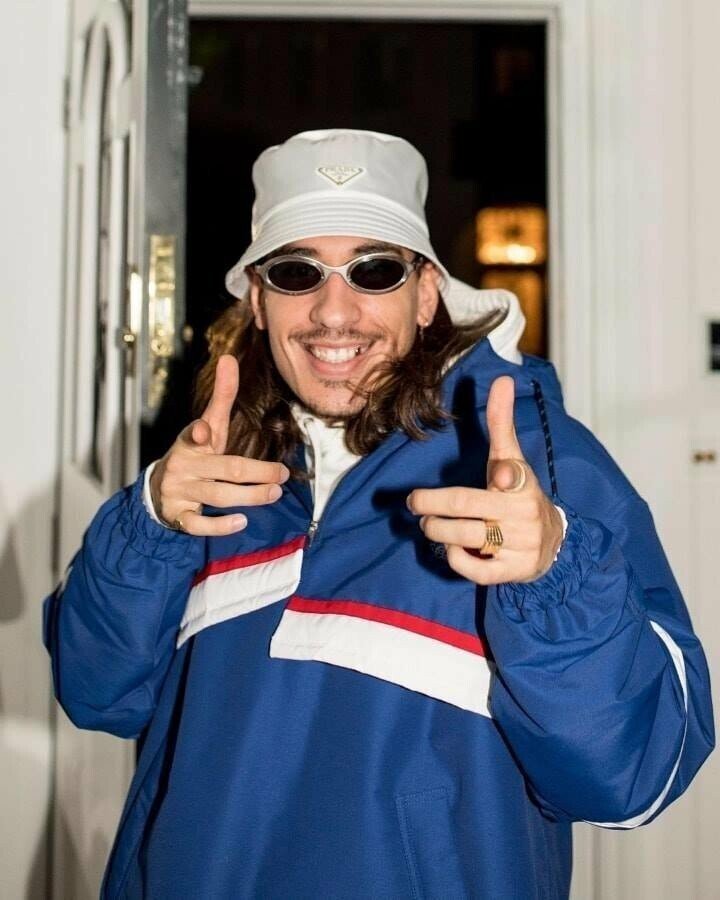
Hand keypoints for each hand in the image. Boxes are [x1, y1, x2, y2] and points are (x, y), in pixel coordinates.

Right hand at [149, 354, 289, 535]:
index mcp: (192, 442)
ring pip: (217, 497)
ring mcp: (180, 492)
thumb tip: (229, 358)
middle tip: (281, 475)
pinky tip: (241, 522)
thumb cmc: (195, 454)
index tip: (202, 432)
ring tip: (273, 494)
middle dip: (256, 472)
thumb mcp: (207, 426)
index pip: (194, 434)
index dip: (198, 433)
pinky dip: (219, 526)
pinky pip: (197, 525)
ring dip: (248, 497)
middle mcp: (185, 466)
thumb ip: (222, 396)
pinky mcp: (179, 516)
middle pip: (224, 469)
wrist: (160, 489)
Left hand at [406, 375, 562, 584]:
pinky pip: (476, 570)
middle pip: (466, 506)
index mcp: (521, 482)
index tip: (500, 475)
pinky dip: (456, 559)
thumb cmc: (517, 494)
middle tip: (414, 503)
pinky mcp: (513, 571)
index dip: (506, 475)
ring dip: (437, 530)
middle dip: (431, 504)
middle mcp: (522, 513)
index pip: (513, 475)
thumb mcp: (511, 458)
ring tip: (428, 525)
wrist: (552, 543)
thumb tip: (503, 378)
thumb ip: (502, 422)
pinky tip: (451, 548)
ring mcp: (519, 544)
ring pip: (465, 538)